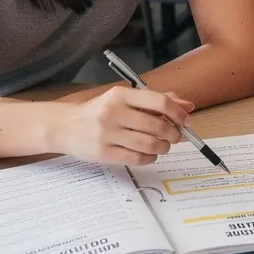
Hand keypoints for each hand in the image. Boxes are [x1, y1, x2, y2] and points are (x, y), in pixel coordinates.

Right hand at [54, 85, 194, 165]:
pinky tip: (150, 154)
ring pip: (149, 144)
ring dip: (163, 147)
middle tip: (177, 136)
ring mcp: (107, 134)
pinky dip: (150, 157)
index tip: (187, 121)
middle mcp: (113, 113)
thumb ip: (156, 101)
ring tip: (164, 146)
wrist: (65, 126)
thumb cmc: (99, 111)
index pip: (159, 102)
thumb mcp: (124, 99)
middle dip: (174, 134)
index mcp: (121, 95)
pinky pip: (136, 158)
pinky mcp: (103, 153)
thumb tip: (188, 106)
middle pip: (156, 126)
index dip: (178, 113)